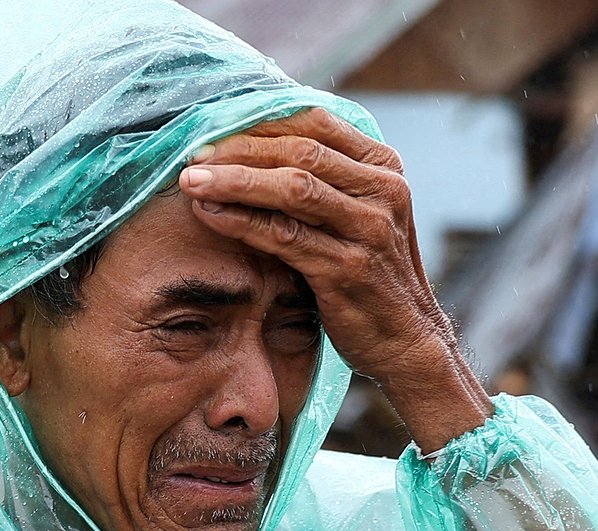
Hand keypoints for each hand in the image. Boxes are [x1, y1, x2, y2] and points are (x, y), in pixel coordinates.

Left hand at [177, 108, 491, 453]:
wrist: (407, 342)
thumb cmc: (371, 277)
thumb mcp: (360, 216)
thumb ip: (328, 181)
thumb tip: (257, 145)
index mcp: (384, 167)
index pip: (315, 123)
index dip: (259, 121)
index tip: (214, 127)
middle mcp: (384, 191)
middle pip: (299, 151)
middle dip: (239, 149)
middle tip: (192, 155)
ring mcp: (369, 230)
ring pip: (291, 188)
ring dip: (233, 180)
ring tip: (190, 181)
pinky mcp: (348, 269)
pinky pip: (284, 235)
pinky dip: (242, 221)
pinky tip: (210, 214)